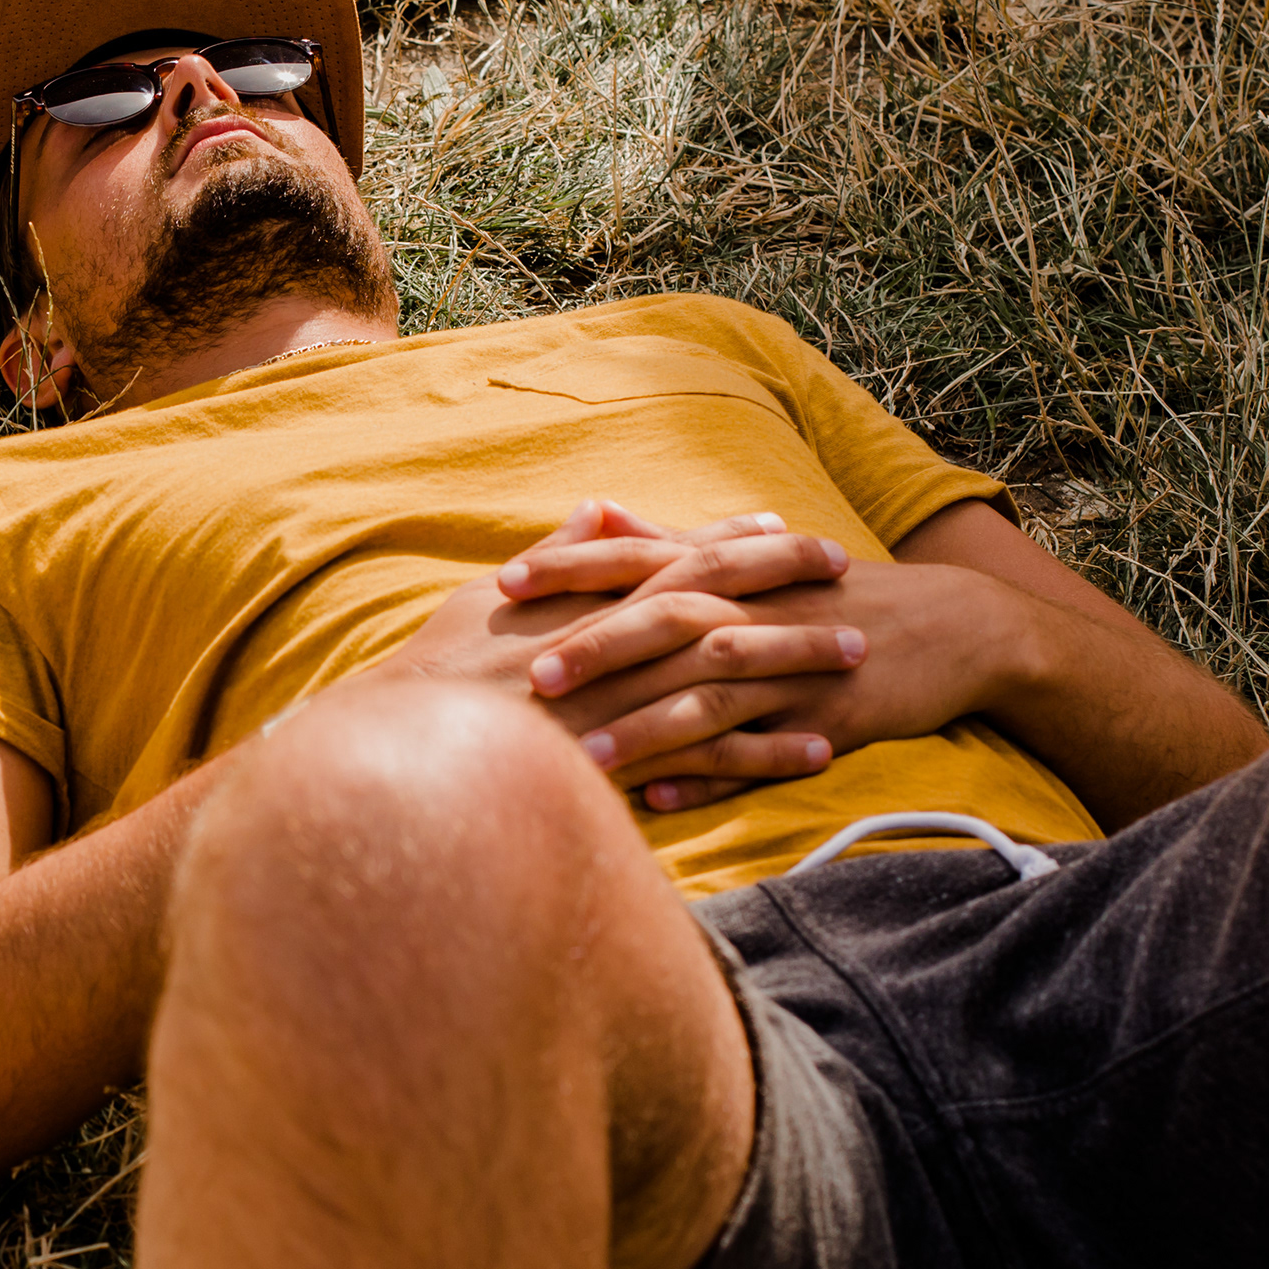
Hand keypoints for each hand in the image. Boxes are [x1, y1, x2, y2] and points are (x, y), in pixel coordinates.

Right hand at [359, 502, 865, 809]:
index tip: (782, 528)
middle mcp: (616, 637)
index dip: (733, 540)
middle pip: (720, 598)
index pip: (675, 555)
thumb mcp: (490, 599)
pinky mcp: (632, 757)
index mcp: (587, 598)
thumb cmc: (440, 674)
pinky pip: (717, 753)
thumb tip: (597, 511)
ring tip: (858, 654)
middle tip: (847, 570)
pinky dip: (772, 750)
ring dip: (799, 660)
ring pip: (733, 670)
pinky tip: (822, 750)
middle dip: (787, 583)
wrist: (410, 748)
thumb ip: (555, 559)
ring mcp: (627, 697)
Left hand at [529, 547, 1045, 808]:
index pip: (639, 560)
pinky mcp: (828, 722)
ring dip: (646, 728)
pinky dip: (708, 778)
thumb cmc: (834, 594)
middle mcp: (755, 614)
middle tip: (529, 676)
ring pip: (710, 698)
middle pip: (667, 625)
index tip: (504, 581)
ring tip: (583, 759)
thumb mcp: (755, 560)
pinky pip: (760, 757)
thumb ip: (668, 540)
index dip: (573, 568)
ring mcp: (793, 670)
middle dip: (597, 649)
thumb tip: (595, 511)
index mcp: (731, 573)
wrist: (955, 627)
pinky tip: (658, 800)